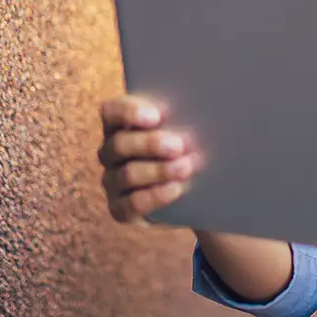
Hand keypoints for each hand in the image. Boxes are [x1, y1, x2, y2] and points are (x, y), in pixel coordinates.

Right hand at [98, 94, 204, 223]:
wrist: (194, 190)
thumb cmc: (190, 147)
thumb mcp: (188, 128)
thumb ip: (186, 117)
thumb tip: (205, 107)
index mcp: (121, 125)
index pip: (112, 111)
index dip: (129, 112)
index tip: (157, 116)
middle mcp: (111, 152)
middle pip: (119, 144)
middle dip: (150, 144)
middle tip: (179, 145)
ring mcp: (113, 181)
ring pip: (127, 174)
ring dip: (159, 170)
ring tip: (186, 167)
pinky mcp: (121, 209)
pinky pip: (131, 204)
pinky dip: (155, 196)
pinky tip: (176, 188)